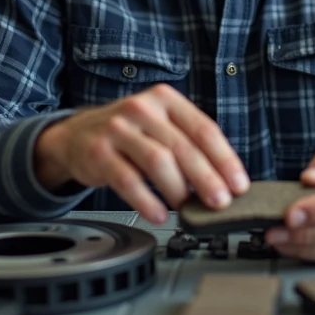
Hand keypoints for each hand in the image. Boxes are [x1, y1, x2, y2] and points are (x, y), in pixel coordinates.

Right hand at [33, 84, 249, 224]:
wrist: (75, 135)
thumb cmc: (128, 134)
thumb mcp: (159, 126)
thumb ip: (188, 144)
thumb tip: (224, 181)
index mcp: (166, 100)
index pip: (204, 129)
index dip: (225, 159)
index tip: (239, 185)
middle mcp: (143, 109)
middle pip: (183, 146)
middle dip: (207, 178)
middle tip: (220, 202)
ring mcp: (118, 128)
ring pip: (157, 160)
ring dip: (178, 189)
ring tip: (187, 208)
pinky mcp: (99, 151)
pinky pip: (127, 179)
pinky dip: (146, 200)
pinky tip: (157, 214)